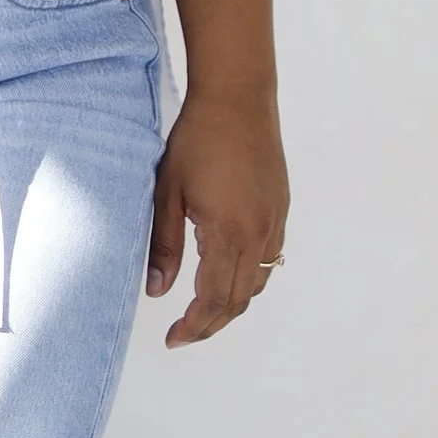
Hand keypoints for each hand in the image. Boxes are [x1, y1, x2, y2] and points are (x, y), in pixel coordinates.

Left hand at [148, 82, 288, 345]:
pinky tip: (226, 276)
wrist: (238, 98)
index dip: (194, 326)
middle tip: (182, 335)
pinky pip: (269, 260)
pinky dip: (248, 280)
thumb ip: (163, 245)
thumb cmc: (197, 139)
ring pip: (258, 283)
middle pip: (239, 300)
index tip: (172, 339)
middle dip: (211, 324)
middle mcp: (260, 234)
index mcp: (230, 233)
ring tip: (201, 313)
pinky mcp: (280, 209)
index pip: (215, 300)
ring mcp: (275, 222)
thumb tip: (157, 291)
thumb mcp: (167, 192)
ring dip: (231, 305)